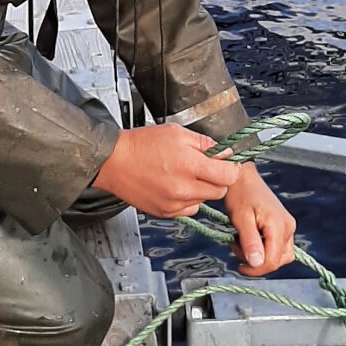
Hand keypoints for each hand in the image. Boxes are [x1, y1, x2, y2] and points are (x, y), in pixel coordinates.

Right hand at [92, 124, 241, 218]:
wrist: (113, 162)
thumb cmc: (141, 144)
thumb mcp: (176, 132)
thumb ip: (204, 144)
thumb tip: (224, 153)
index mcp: (190, 165)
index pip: (229, 176)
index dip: (231, 168)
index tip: (228, 164)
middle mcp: (184, 188)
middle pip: (220, 191)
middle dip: (217, 179)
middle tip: (205, 168)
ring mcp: (174, 203)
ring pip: (204, 201)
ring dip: (201, 190)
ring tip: (184, 175)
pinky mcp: (165, 213)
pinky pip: (188, 210)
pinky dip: (187, 200)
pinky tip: (175, 186)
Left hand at [224, 163, 296, 276]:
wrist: (243, 177)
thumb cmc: (240, 193)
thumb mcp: (241, 219)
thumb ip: (250, 242)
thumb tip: (257, 263)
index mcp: (279, 225)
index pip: (272, 261)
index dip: (255, 269)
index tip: (238, 265)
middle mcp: (288, 227)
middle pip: (278, 261)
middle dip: (257, 263)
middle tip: (238, 248)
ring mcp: (288, 226)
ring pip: (280, 256)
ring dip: (261, 257)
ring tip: (242, 243)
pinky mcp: (284, 226)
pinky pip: (278, 247)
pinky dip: (264, 249)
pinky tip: (250, 240)